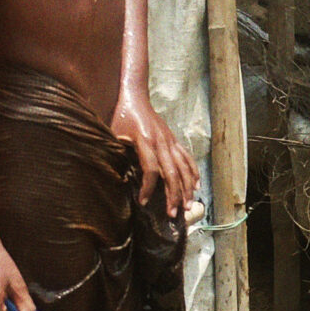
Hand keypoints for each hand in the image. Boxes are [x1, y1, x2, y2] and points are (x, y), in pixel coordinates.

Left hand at [111, 93, 199, 220]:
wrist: (134, 96)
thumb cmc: (119, 115)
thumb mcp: (112, 132)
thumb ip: (115, 151)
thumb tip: (113, 175)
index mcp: (144, 140)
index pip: (151, 169)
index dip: (148, 187)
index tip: (143, 202)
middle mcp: (161, 142)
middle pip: (172, 173)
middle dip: (173, 195)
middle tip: (172, 214)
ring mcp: (170, 141)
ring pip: (184, 167)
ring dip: (187, 188)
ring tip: (187, 206)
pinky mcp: (174, 140)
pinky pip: (188, 158)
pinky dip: (194, 172)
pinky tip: (196, 186)